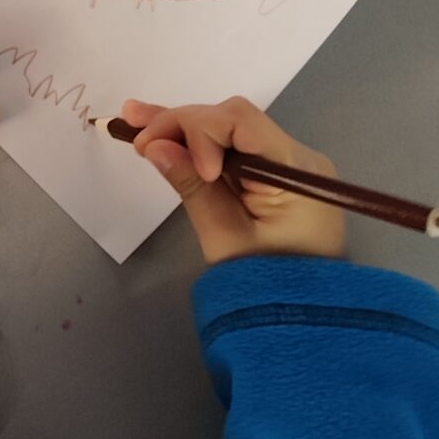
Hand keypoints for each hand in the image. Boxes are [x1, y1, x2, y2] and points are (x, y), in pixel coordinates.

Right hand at [120, 97, 346, 264]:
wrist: (304, 318)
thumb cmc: (266, 285)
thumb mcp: (224, 237)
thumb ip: (192, 186)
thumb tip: (154, 145)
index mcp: (295, 170)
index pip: (241, 121)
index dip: (197, 129)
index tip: (169, 157)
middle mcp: (298, 156)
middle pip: (233, 120)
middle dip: (182, 125)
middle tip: (136, 138)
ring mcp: (288, 163)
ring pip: (230, 130)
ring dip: (185, 129)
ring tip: (134, 122)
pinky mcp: (275, 174)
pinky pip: (236, 149)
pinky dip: (202, 145)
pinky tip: (163, 135)